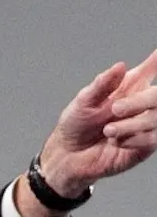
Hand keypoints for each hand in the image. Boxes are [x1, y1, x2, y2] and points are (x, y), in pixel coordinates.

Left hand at [40, 48, 156, 196]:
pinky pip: (152, 139)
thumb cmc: (76, 124)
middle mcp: (143, 104)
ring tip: (107, 130)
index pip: (152, 68)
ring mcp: (146, 124)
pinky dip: (132, 140)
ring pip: (156, 118)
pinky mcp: (145, 145)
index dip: (156, 61)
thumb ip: (102, 84)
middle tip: (115, 109)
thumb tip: (120, 66)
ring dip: (131, 124)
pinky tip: (114, 142)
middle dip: (140, 101)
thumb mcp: (84, 101)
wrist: (68, 155)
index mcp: (131, 86)